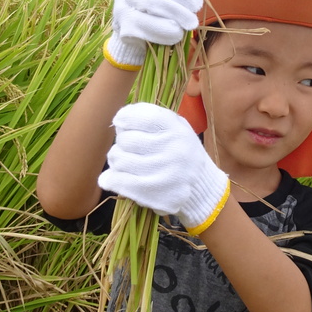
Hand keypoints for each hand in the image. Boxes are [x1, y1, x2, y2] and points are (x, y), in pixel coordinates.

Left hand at [98, 103, 229, 233]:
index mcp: (177, 129)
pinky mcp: (153, 194)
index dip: (124, 118)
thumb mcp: (177, 127)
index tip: (121, 122)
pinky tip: (112, 178)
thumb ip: (151, 118)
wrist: (201, 186)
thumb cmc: (182, 152)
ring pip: (119, 160)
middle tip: (129, 148)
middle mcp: (171, 149)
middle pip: (125, 139)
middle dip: (122, 142)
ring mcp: (162, 173)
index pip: (139, 116)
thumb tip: (119, 119)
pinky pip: (118, 181)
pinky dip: (110, 179)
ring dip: (117, 160)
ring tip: (126, 162)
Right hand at [106, 0, 217, 68]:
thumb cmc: (163, 6)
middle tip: (197, 6)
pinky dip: (164, 30)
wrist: (139, 33)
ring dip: (175, 13)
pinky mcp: (123, 24)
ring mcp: (122, 1)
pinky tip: (177, 33)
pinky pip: (144, 25)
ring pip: (150, 3)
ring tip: (191, 23)